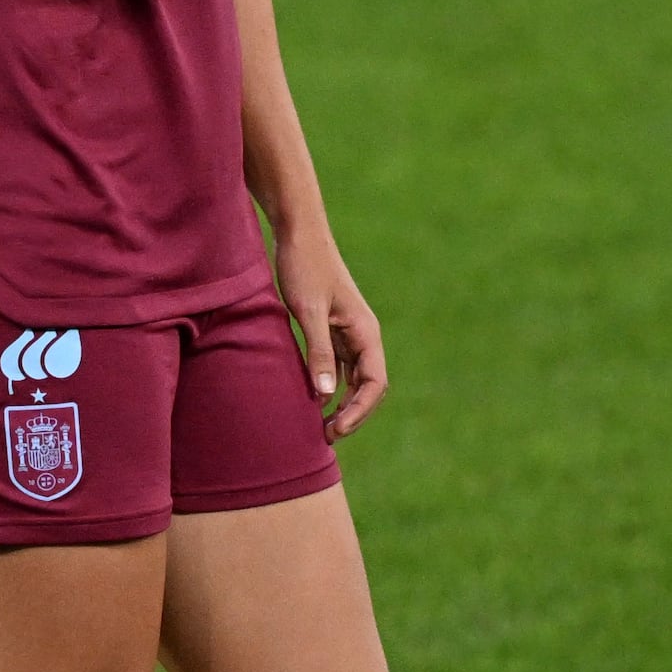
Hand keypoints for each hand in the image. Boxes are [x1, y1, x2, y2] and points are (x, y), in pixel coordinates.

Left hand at [273, 221, 388, 437]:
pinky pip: (337, 365)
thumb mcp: (308, 312)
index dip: (359, 412)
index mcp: (366, 331)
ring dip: (340, 403)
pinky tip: (311, 398)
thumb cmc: (304, 268)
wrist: (298, 234)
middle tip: (325, 437)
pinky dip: (329, 384)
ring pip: (352, 378)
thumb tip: (327, 394)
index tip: (335, 430)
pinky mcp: (331, 328)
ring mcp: (348, 332)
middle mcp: (362, 335)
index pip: (374, 384)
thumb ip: (319, 352)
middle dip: (351, 414)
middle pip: (367, 386)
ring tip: (318, 425)